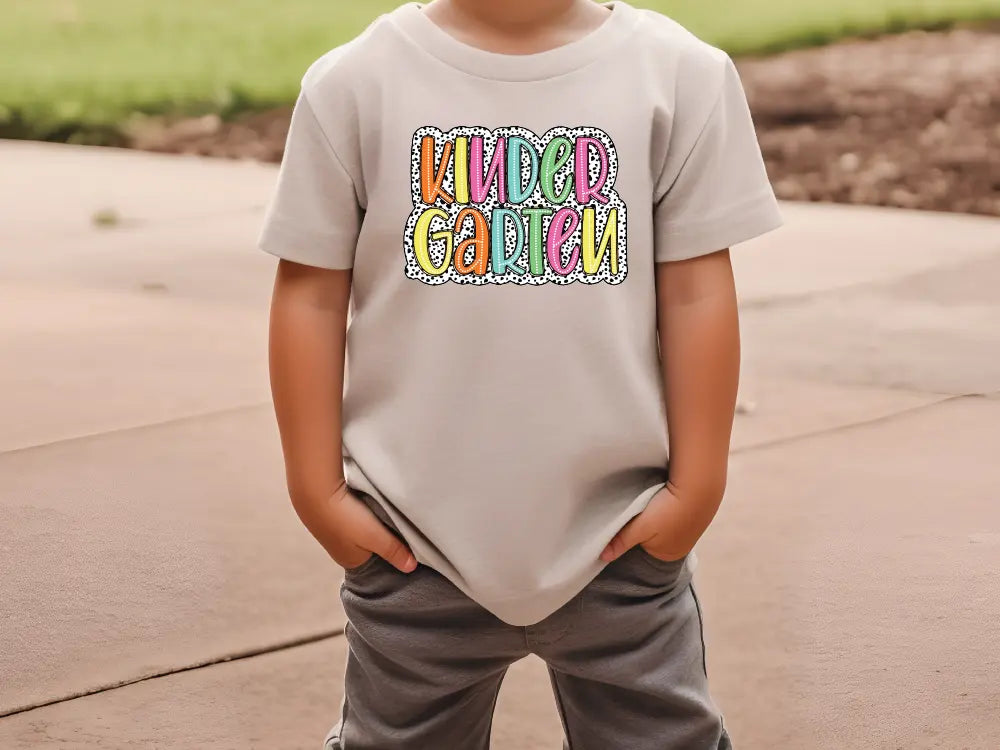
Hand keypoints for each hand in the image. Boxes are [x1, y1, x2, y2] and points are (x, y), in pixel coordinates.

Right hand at [295, 482, 417, 573]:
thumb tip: (411, 568)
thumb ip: (394, 551)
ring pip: (364, 531)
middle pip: (372, 547)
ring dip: (375, 524)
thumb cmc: (345, 518)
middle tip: (401, 526)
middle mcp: (343, 550)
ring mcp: (337, 533)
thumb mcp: (375, 537)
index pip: (379, 564)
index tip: (409, 544)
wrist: (314, 491)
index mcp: (352, 561)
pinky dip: (365, 513)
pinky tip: (370, 505)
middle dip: (385, 538)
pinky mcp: (334, 515)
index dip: (393, 554)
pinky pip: (356, 518)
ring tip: (386, 514)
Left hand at [599, 482, 708, 562]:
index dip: (633, 537)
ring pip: (664, 525)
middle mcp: (681, 547)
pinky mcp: (694, 513)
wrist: (698, 486)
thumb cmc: (668, 511)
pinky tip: (663, 500)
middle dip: (645, 527)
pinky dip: (668, 508)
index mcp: (667, 555)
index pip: (642, 549)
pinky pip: (674, 514)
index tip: (627, 524)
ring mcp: (690, 531)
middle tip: (638, 513)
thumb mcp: (641, 528)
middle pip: (653, 539)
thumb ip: (621, 541)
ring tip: (651, 505)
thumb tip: (602, 558)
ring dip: (657, 516)